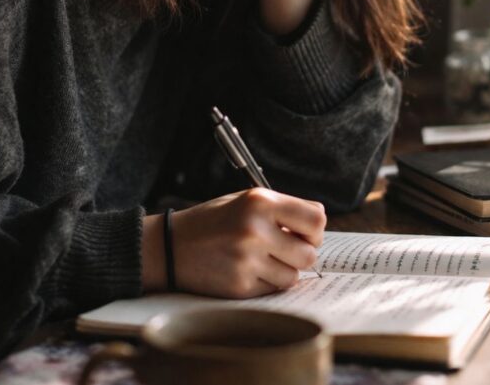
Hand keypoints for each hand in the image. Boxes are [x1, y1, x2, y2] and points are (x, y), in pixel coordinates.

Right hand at [158, 189, 326, 298]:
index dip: (314, 230)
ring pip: (293, 276)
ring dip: (284, 270)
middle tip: (283, 249)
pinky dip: (266, 283)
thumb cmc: (215, 221)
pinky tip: (247, 270)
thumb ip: (282, 210)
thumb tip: (318, 229)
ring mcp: (247, 260)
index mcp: (260, 202)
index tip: (303, 233)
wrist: (171, 246)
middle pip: (310, 254)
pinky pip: (273, 289)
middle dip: (301, 253)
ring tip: (262, 259)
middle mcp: (256, 229)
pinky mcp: (240, 286)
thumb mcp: (246, 200)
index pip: (316, 219)